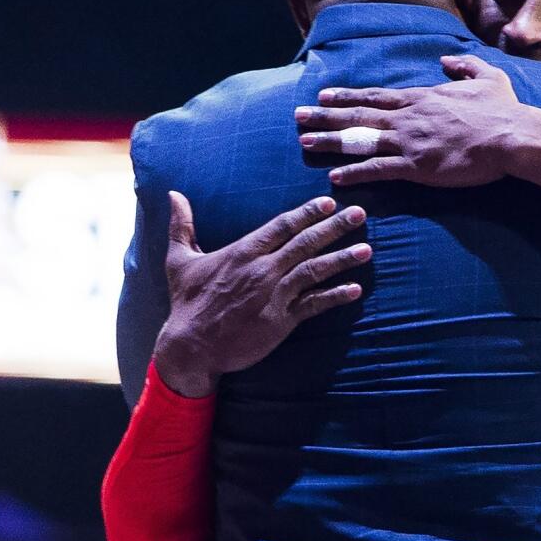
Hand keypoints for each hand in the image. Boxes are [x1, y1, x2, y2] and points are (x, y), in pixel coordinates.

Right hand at [152, 191, 370, 396]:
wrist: (189, 347)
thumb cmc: (186, 302)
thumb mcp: (179, 260)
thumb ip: (181, 225)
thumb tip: (173, 193)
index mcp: (243, 252)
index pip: (282, 226)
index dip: (307, 212)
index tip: (329, 202)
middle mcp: (262, 269)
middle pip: (305, 243)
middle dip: (335, 227)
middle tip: (360, 213)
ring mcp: (274, 295)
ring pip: (314, 271)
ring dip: (342, 259)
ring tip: (367, 249)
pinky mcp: (280, 321)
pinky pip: (313, 305)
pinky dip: (335, 297)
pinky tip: (355, 289)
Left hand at [295, 54, 528, 186]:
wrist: (511, 136)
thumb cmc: (502, 110)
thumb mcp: (487, 77)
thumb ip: (463, 66)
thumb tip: (446, 59)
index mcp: (422, 98)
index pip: (375, 96)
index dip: (347, 96)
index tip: (324, 95)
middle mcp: (408, 117)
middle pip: (358, 115)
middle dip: (325, 116)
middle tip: (298, 117)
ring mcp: (410, 142)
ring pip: (360, 140)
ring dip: (330, 142)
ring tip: (304, 143)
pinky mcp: (417, 167)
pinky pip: (377, 170)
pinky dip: (354, 173)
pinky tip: (334, 176)